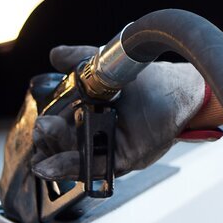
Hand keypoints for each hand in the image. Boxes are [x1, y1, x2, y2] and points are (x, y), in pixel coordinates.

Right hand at [29, 44, 214, 181]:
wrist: (182, 90)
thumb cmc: (150, 80)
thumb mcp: (108, 66)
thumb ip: (79, 60)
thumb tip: (55, 54)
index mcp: (87, 113)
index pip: (58, 125)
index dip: (46, 128)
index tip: (41, 121)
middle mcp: (95, 134)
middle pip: (62, 145)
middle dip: (49, 140)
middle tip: (44, 128)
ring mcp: (108, 147)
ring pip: (74, 159)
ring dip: (55, 156)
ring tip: (47, 143)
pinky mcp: (123, 157)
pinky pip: (95, 167)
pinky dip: (72, 168)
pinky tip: (55, 165)